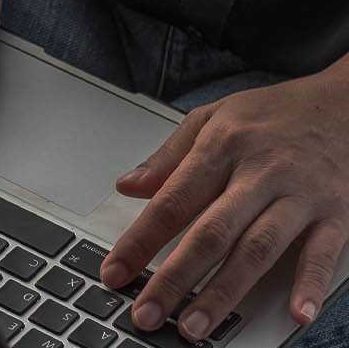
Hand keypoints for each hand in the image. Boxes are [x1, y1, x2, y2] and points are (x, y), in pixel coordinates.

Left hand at [101, 56, 348, 339]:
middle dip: (174, 278)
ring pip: (257, 249)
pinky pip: (323, 252)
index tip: (113, 272)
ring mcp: (300, 195)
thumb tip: (128, 186)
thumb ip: (169, 155)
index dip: (139, 241)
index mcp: (222, 147)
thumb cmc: (277, 112)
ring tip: (196, 326)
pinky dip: (310, 284)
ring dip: (225, 292)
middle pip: (210, 233)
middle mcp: (260, 173)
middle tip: (147, 314)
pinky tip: (296, 313)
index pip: (172, 201)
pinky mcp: (337, 212)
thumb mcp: (214, 116)